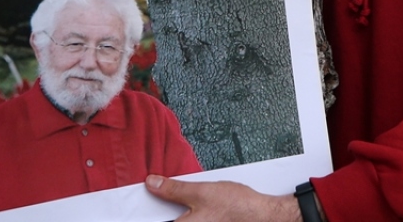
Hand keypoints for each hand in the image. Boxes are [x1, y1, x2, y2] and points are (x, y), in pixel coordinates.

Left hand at [145, 175, 300, 221]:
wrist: (261, 215)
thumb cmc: (236, 207)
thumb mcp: (201, 191)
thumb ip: (173, 189)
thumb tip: (153, 184)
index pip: (153, 220)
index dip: (145, 211)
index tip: (140, 199)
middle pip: (168, 219)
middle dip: (165, 209)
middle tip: (165, 192)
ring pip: (180, 219)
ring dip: (178, 211)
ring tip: (187, 199)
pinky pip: (190, 220)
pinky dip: (189, 214)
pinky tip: (197, 206)